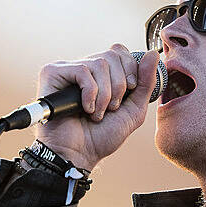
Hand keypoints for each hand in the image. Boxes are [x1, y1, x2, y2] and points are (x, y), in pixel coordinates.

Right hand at [35, 44, 159, 171]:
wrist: (79, 154)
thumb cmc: (102, 136)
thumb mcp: (134, 109)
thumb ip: (145, 82)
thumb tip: (153, 54)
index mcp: (100, 74)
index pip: (119, 51)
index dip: (130, 69)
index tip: (128, 92)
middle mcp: (84, 68)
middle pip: (112, 55)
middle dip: (119, 86)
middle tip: (111, 108)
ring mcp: (67, 70)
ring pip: (99, 63)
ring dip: (105, 95)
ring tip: (96, 113)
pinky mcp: (52, 73)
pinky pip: (82, 71)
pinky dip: (90, 93)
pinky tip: (85, 109)